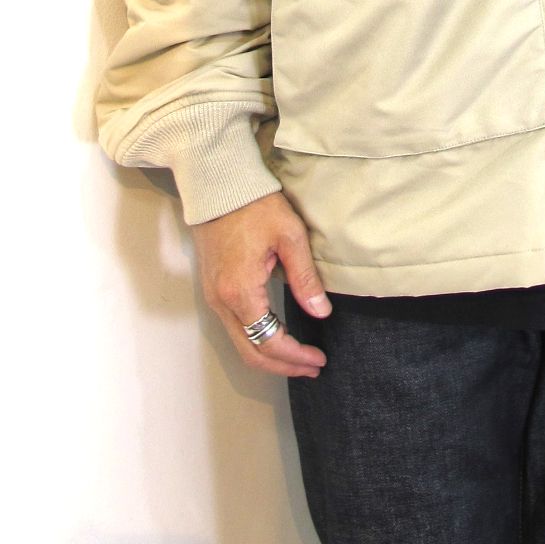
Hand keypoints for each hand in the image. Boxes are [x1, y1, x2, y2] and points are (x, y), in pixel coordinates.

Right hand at [191, 190, 330, 376]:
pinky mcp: (213, 290)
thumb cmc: (254, 205)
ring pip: (240, 343)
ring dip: (270, 356)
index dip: (295, 356)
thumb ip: (305, 278)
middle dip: (284, 366)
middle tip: (312, 367)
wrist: (218, 188)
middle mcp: (221, 302)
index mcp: (241, 291)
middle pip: (251, 352)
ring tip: (299, 359)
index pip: (270, 341)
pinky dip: (256, 341)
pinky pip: (234, 328)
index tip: (319, 359)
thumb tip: (321, 311)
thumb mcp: (290, 236)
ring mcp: (213, 298)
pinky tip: (276, 336)